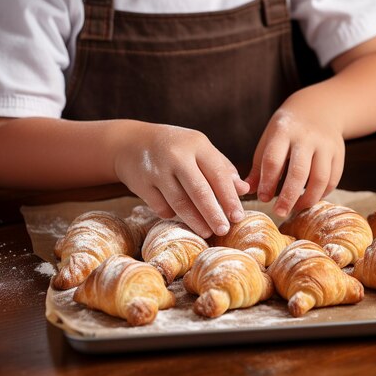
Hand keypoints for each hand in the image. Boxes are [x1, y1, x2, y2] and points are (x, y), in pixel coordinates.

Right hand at [113, 123, 248, 237]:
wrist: (131, 142)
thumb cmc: (176, 148)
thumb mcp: (200, 149)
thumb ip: (222, 168)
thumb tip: (244, 189)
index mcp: (197, 144)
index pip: (218, 174)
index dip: (229, 198)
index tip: (238, 217)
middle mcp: (176, 155)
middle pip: (199, 191)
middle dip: (213, 214)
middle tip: (224, 230)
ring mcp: (157, 170)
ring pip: (179, 202)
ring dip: (195, 221)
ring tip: (208, 232)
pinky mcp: (141, 184)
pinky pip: (161, 206)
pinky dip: (173, 215)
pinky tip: (183, 220)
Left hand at [245, 94, 344, 217]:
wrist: (318, 108)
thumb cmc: (287, 129)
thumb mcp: (269, 140)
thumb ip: (259, 166)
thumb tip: (248, 191)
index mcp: (283, 132)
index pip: (274, 160)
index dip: (267, 182)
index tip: (263, 198)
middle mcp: (306, 137)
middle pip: (299, 172)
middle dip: (288, 196)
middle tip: (279, 212)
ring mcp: (325, 145)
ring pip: (320, 178)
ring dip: (307, 199)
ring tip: (295, 208)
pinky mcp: (339, 153)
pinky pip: (333, 179)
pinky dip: (321, 194)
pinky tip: (309, 199)